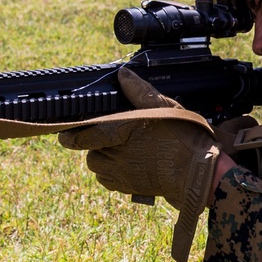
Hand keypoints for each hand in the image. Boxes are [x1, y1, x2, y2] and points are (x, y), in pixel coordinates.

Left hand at [59, 68, 220, 261]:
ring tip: (117, 149)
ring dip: (101, 158)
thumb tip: (123, 74)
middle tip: (107, 135)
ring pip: (97, 167)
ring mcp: (122, 174)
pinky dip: (109, 173)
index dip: (70, 135)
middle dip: (93, 144)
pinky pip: (107, 181)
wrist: (197, 173)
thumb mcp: (163, 107)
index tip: (64, 133)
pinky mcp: (129, 187)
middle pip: (90, 152)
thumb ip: (139, 91)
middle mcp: (116, 156)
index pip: (82, 136)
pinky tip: (123, 164)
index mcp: (119, 133)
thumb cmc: (182, 139)